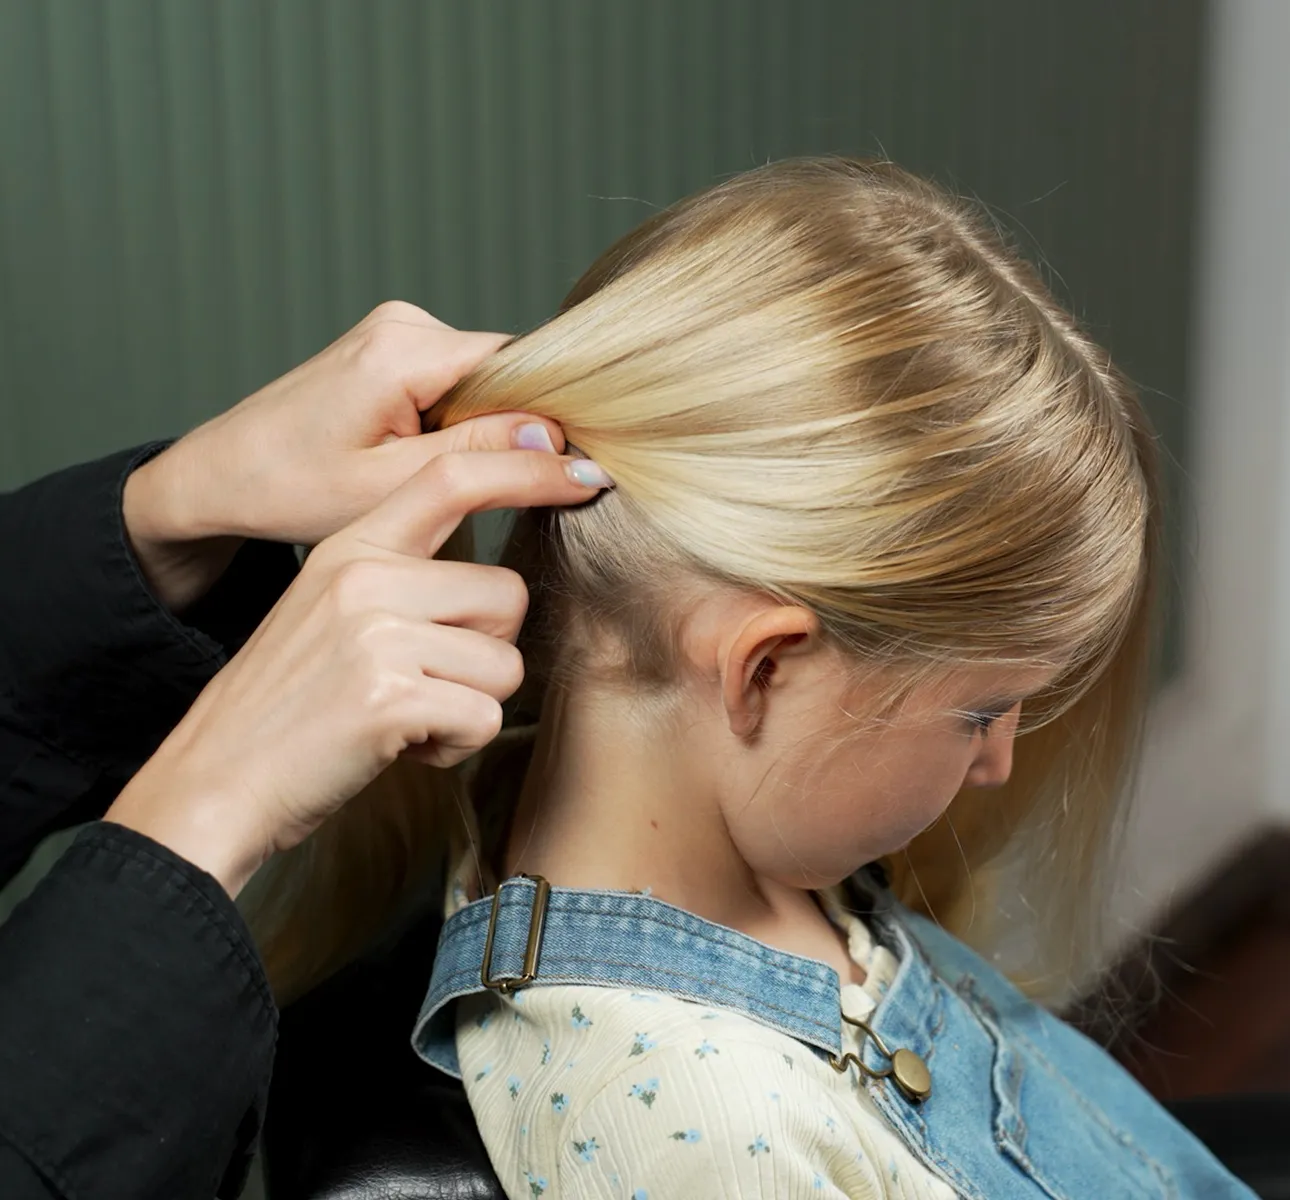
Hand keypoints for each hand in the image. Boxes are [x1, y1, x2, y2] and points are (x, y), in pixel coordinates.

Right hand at [106, 445, 612, 895]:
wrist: (214, 782)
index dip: (527, 471)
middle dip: (486, 652)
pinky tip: (403, 748)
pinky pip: (484, 717)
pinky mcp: (390, 697)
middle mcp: (366, 577)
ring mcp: (376, 634)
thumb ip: (402, 578)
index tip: (585, 476)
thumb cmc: (285, 706)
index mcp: (351, 546)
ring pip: (505, 664)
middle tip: (426, 684)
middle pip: (507, 595)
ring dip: (470, 705)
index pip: (452, 477)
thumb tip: (503, 585)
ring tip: (408, 718)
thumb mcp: (329, 610)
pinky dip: (454, 746)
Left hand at [122, 301, 555, 609]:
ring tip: (435, 472)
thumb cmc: (292, 487)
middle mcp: (404, 321)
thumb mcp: (395, 486)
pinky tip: (422, 456)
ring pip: (483, 379)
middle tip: (483, 488)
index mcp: (403, 348)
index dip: (549, 419)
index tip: (560, 473)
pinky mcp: (391, 346)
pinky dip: (457, 420)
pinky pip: (457, 380)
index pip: (522, 366)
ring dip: (481, 428)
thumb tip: (563, 446)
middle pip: (505, 371)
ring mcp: (396, 328)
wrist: (223, 474)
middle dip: (511, 429)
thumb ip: (484, 460)